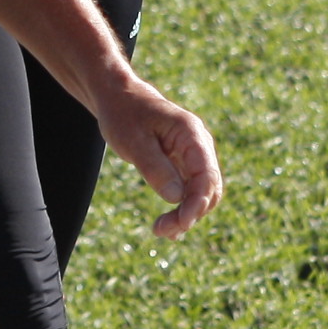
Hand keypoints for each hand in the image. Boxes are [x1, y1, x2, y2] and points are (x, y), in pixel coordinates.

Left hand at [94, 76, 224, 238]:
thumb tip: (177, 198)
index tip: (181, 223)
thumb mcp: (133, 142)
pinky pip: (190, 190)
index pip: (206, 175)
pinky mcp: (184, 164)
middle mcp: (199, 145)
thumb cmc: (124, 115)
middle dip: (190, 213)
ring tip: (161, 231)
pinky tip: (167, 225)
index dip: (197, 203)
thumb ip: (155, 168)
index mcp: (191, 134)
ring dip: (187, 215)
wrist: (119, 97)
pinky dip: (182, 208)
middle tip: (161, 231)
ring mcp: (194, 155)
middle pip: (209, 189)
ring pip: (202, 193)